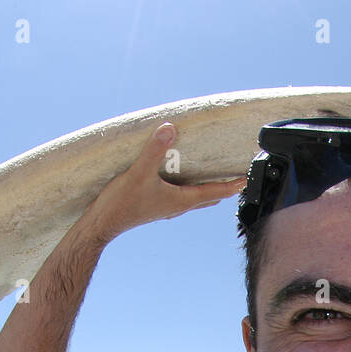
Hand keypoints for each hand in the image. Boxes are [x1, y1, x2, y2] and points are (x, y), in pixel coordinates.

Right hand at [86, 122, 245, 241]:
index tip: (247, 177)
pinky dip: (189, 188)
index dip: (233, 184)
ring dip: (207, 188)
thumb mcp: (139, 172)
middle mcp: (178, 206)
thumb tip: (170, 128)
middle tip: (236, 176)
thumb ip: (155, 150)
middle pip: (209, 196)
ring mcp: (167, 208)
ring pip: (195, 198)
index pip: (215, 191)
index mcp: (181, 200)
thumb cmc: (123, 202)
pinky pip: (180, 196)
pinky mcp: (156, 206)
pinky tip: (181, 180)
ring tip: (215, 176)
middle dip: (224, 187)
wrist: (103, 222)